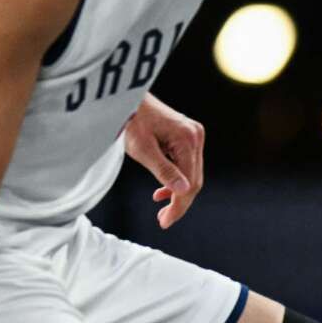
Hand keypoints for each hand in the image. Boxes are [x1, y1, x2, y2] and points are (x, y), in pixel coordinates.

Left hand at [123, 94, 204, 228]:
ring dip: (177, 192)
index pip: (190, 182)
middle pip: (194, 179)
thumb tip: (184, 192)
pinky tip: (161, 192)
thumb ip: (164, 171)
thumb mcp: (143, 150)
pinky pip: (186, 163)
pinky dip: (176, 179)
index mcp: (188, 139)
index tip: (165, 222)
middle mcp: (195, 136)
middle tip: (163, 220)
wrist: (125, 100)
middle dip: (180, 202)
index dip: (179, 206)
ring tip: (161, 210)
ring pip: (191, 173)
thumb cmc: (130, 121)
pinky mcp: (186, 135)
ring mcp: (193, 134)